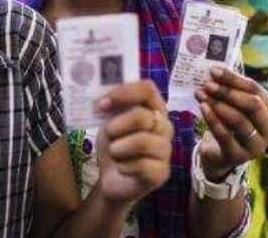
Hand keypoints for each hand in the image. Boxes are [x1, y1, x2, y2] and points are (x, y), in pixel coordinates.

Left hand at [95, 80, 173, 205]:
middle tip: (108, 133)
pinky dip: (123, 167)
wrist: (114, 178)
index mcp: (154, 108)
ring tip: (114, 152)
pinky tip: (122, 168)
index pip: (148, 89)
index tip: (101, 103)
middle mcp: (164, 126)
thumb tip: (101, 100)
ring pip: (142, 142)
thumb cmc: (116, 144)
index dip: (125, 93)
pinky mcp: (162, 172)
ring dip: (118, 148)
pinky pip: (141, 165)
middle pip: (142, 117)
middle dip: (116, 126)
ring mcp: (166, 149)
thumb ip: (109, 107)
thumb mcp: (109, 121)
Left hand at [195, 67, 267, 180]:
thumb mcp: (236, 106)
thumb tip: (215, 72)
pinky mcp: (238, 156)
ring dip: (218, 104)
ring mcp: (256, 146)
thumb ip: (231, 89)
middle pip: (253, 105)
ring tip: (201, 94)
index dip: (235, 79)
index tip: (214, 71)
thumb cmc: (231, 124)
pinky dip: (212, 119)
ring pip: (239, 120)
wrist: (220, 154)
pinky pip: (225, 135)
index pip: (256, 90)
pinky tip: (202, 107)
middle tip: (208, 84)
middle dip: (229, 92)